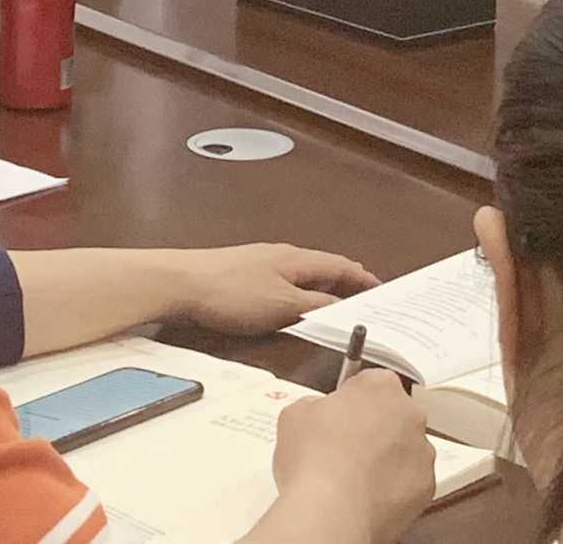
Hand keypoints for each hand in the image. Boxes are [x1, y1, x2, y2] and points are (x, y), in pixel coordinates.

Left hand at [167, 243, 377, 333]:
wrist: (182, 283)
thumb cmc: (233, 294)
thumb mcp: (283, 305)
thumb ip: (315, 305)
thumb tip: (342, 304)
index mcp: (298, 260)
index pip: (341, 266)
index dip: (362, 279)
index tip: (381, 290)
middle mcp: (283, 256)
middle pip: (323, 267)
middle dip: (346, 282)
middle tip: (364, 298)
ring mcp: (262, 263)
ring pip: (303, 274)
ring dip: (323, 287)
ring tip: (335, 304)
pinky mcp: (244, 274)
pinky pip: (284, 281)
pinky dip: (300, 292)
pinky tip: (294, 304)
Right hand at [260, 369, 430, 543]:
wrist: (331, 510)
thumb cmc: (315, 462)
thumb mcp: (295, 414)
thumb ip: (315, 405)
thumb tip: (317, 415)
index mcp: (380, 386)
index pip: (370, 383)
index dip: (350, 401)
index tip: (339, 415)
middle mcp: (409, 414)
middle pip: (393, 414)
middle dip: (372, 428)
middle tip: (344, 448)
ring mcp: (422, 451)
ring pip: (405, 449)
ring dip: (385, 458)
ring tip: (353, 477)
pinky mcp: (426, 486)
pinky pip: (410, 481)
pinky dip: (393, 487)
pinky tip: (366, 494)